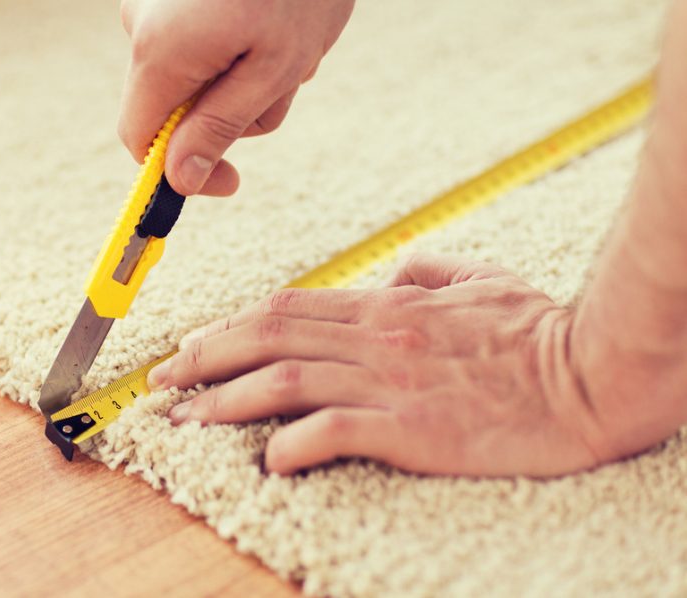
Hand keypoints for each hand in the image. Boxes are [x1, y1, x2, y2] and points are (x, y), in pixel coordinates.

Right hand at [118, 0, 354, 196]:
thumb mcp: (272, 69)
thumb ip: (219, 126)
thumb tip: (180, 179)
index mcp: (160, 50)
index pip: (140, 138)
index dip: (177, 170)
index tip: (227, 181)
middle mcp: (142, 24)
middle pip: (173, 107)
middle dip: (230, 112)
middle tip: (286, 81)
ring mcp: (154, 2)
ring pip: (193, 76)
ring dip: (244, 78)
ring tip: (288, 43)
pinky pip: (197, 42)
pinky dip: (238, 47)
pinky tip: (270, 22)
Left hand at [147, 254, 617, 476]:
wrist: (592, 374)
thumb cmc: (539, 331)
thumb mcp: (483, 279)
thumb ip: (432, 269)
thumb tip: (396, 270)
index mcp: (387, 305)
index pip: (286, 309)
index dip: (228, 328)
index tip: (191, 347)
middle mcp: (377, 337)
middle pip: (266, 339)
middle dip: (203, 359)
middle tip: (161, 383)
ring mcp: (391, 381)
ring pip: (283, 382)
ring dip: (224, 401)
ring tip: (185, 421)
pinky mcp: (413, 428)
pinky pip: (333, 431)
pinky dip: (292, 445)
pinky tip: (268, 462)